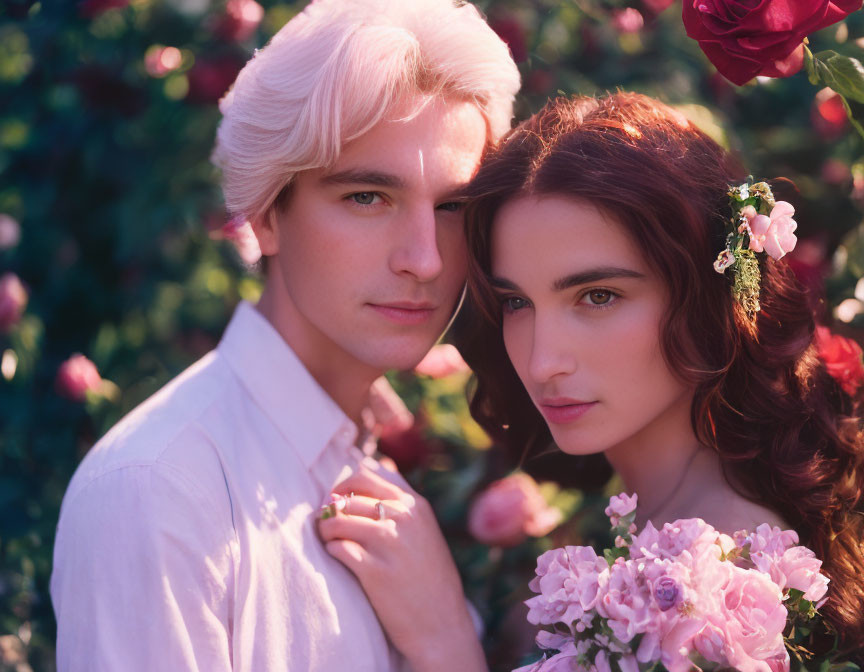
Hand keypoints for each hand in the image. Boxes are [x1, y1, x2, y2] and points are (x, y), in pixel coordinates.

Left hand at [317, 466, 486, 671]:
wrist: (442, 624)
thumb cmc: (430, 577)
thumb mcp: (425, 530)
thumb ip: (402, 502)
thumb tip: (375, 464)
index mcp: (416, 505)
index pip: (368, 475)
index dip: (344, 485)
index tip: (338, 498)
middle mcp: (404, 518)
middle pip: (349, 497)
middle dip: (330, 507)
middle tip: (325, 521)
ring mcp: (390, 543)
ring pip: (338, 520)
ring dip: (326, 529)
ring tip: (328, 539)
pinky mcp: (375, 570)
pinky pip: (338, 548)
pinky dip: (332, 550)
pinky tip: (337, 556)